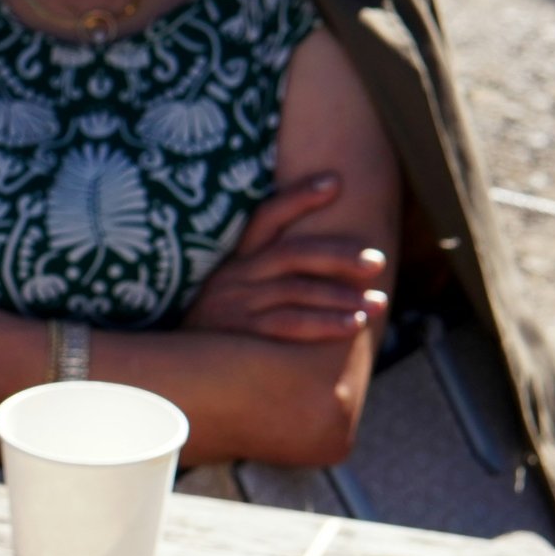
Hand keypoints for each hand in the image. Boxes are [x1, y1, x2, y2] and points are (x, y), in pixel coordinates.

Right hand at [183, 174, 390, 341]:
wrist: (176, 374)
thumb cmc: (217, 333)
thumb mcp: (229, 295)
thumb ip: (265, 277)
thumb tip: (323, 267)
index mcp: (235, 262)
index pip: (266, 218)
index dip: (299, 197)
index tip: (335, 181)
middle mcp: (235, 278)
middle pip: (292, 253)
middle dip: (339, 255)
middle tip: (378, 262)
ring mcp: (236, 306)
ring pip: (296, 290)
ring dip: (341, 296)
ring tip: (377, 304)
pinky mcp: (239, 335)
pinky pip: (288, 324)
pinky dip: (324, 323)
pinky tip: (353, 324)